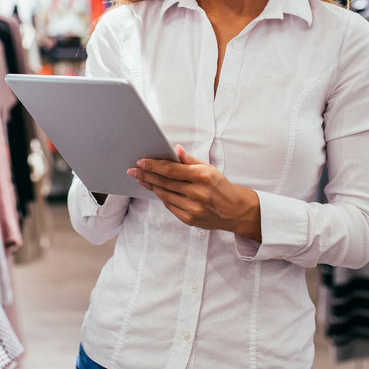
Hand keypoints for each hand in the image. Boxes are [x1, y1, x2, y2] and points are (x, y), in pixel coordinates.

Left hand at [127, 145, 260, 240]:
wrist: (235, 210)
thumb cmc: (220, 186)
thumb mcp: (209, 168)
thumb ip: (189, 160)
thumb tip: (175, 149)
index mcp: (201, 176)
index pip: (170, 169)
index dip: (153, 165)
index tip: (141, 162)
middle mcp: (197, 192)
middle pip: (164, 182)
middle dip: (146, 175)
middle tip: (132, 170)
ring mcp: (193, 208)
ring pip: (164, 195)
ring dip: (150, 186)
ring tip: (140, 179)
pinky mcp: (190, 219)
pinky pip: (170, 206)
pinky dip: (161, 197)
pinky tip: (154, 190)